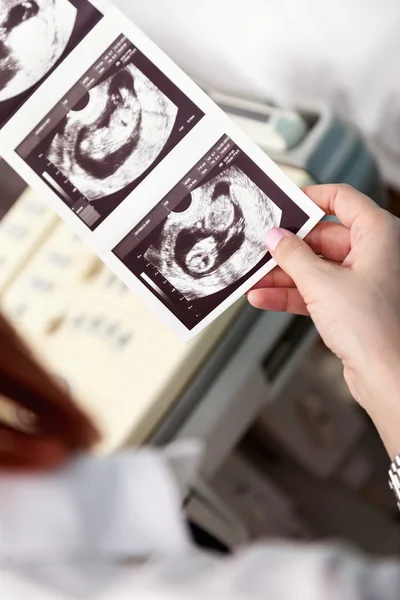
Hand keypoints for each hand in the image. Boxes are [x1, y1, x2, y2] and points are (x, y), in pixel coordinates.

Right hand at [248, 184, 399, 456]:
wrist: (388, 377)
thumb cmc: (374, 328)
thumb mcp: (321, 283)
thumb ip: (293, 256)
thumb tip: (275, 237)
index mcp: (379, 234)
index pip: (342, 199)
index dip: (310, 199)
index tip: (284, 204)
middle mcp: (375, 254)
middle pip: (323, 238)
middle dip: (288, 248)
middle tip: (259, 249)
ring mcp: (363, 281)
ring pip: (317, 268)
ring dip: (284, 275)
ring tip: (254, 278)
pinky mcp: (352, 306)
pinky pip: (317, 292)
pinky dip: (292, 294)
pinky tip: (264, 297)